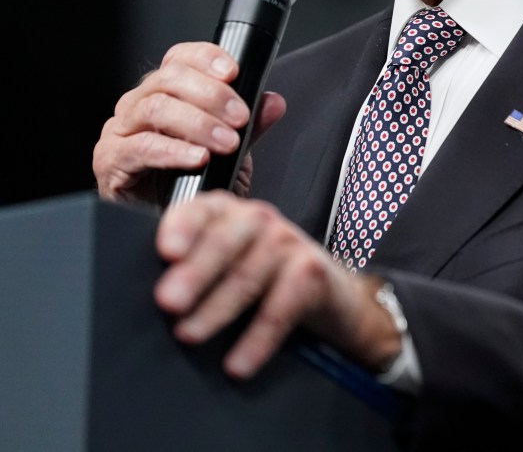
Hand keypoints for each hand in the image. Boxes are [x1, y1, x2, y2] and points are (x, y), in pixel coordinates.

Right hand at [93, 42, 285, 203]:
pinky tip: (197, 158)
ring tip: (225, 143)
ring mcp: (119, 131)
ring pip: (154, 108)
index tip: (233, 71)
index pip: (179, 58)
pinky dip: (173, 151)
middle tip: (240, 118)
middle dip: (211, 95)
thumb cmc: (194, 184)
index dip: (205, 58)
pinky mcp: (110, 160)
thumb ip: (251, 127)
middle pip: (168, 78)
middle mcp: (138, 105)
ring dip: (197, 123)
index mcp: (165, 93)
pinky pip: (139, 147)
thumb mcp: (231, 153)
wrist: (172, 226)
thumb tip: (273, 101)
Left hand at [153, 190, 402, 378]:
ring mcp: (289, 243)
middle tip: (168, 301)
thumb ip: (189, 269)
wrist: (331, 298)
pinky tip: (237, 363)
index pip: (201, 211)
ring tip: (189, 335)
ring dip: (216, 309)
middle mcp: (259, 220)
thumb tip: (139, 301)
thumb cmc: (265, 283)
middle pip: (224, 241)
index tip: (165, 251)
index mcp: (228, 214)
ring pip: (248, 275)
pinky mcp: (313, 272)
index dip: (182, 227)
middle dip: (194, 273)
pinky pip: (281, 308)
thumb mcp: (225, 267)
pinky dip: (257, 339)